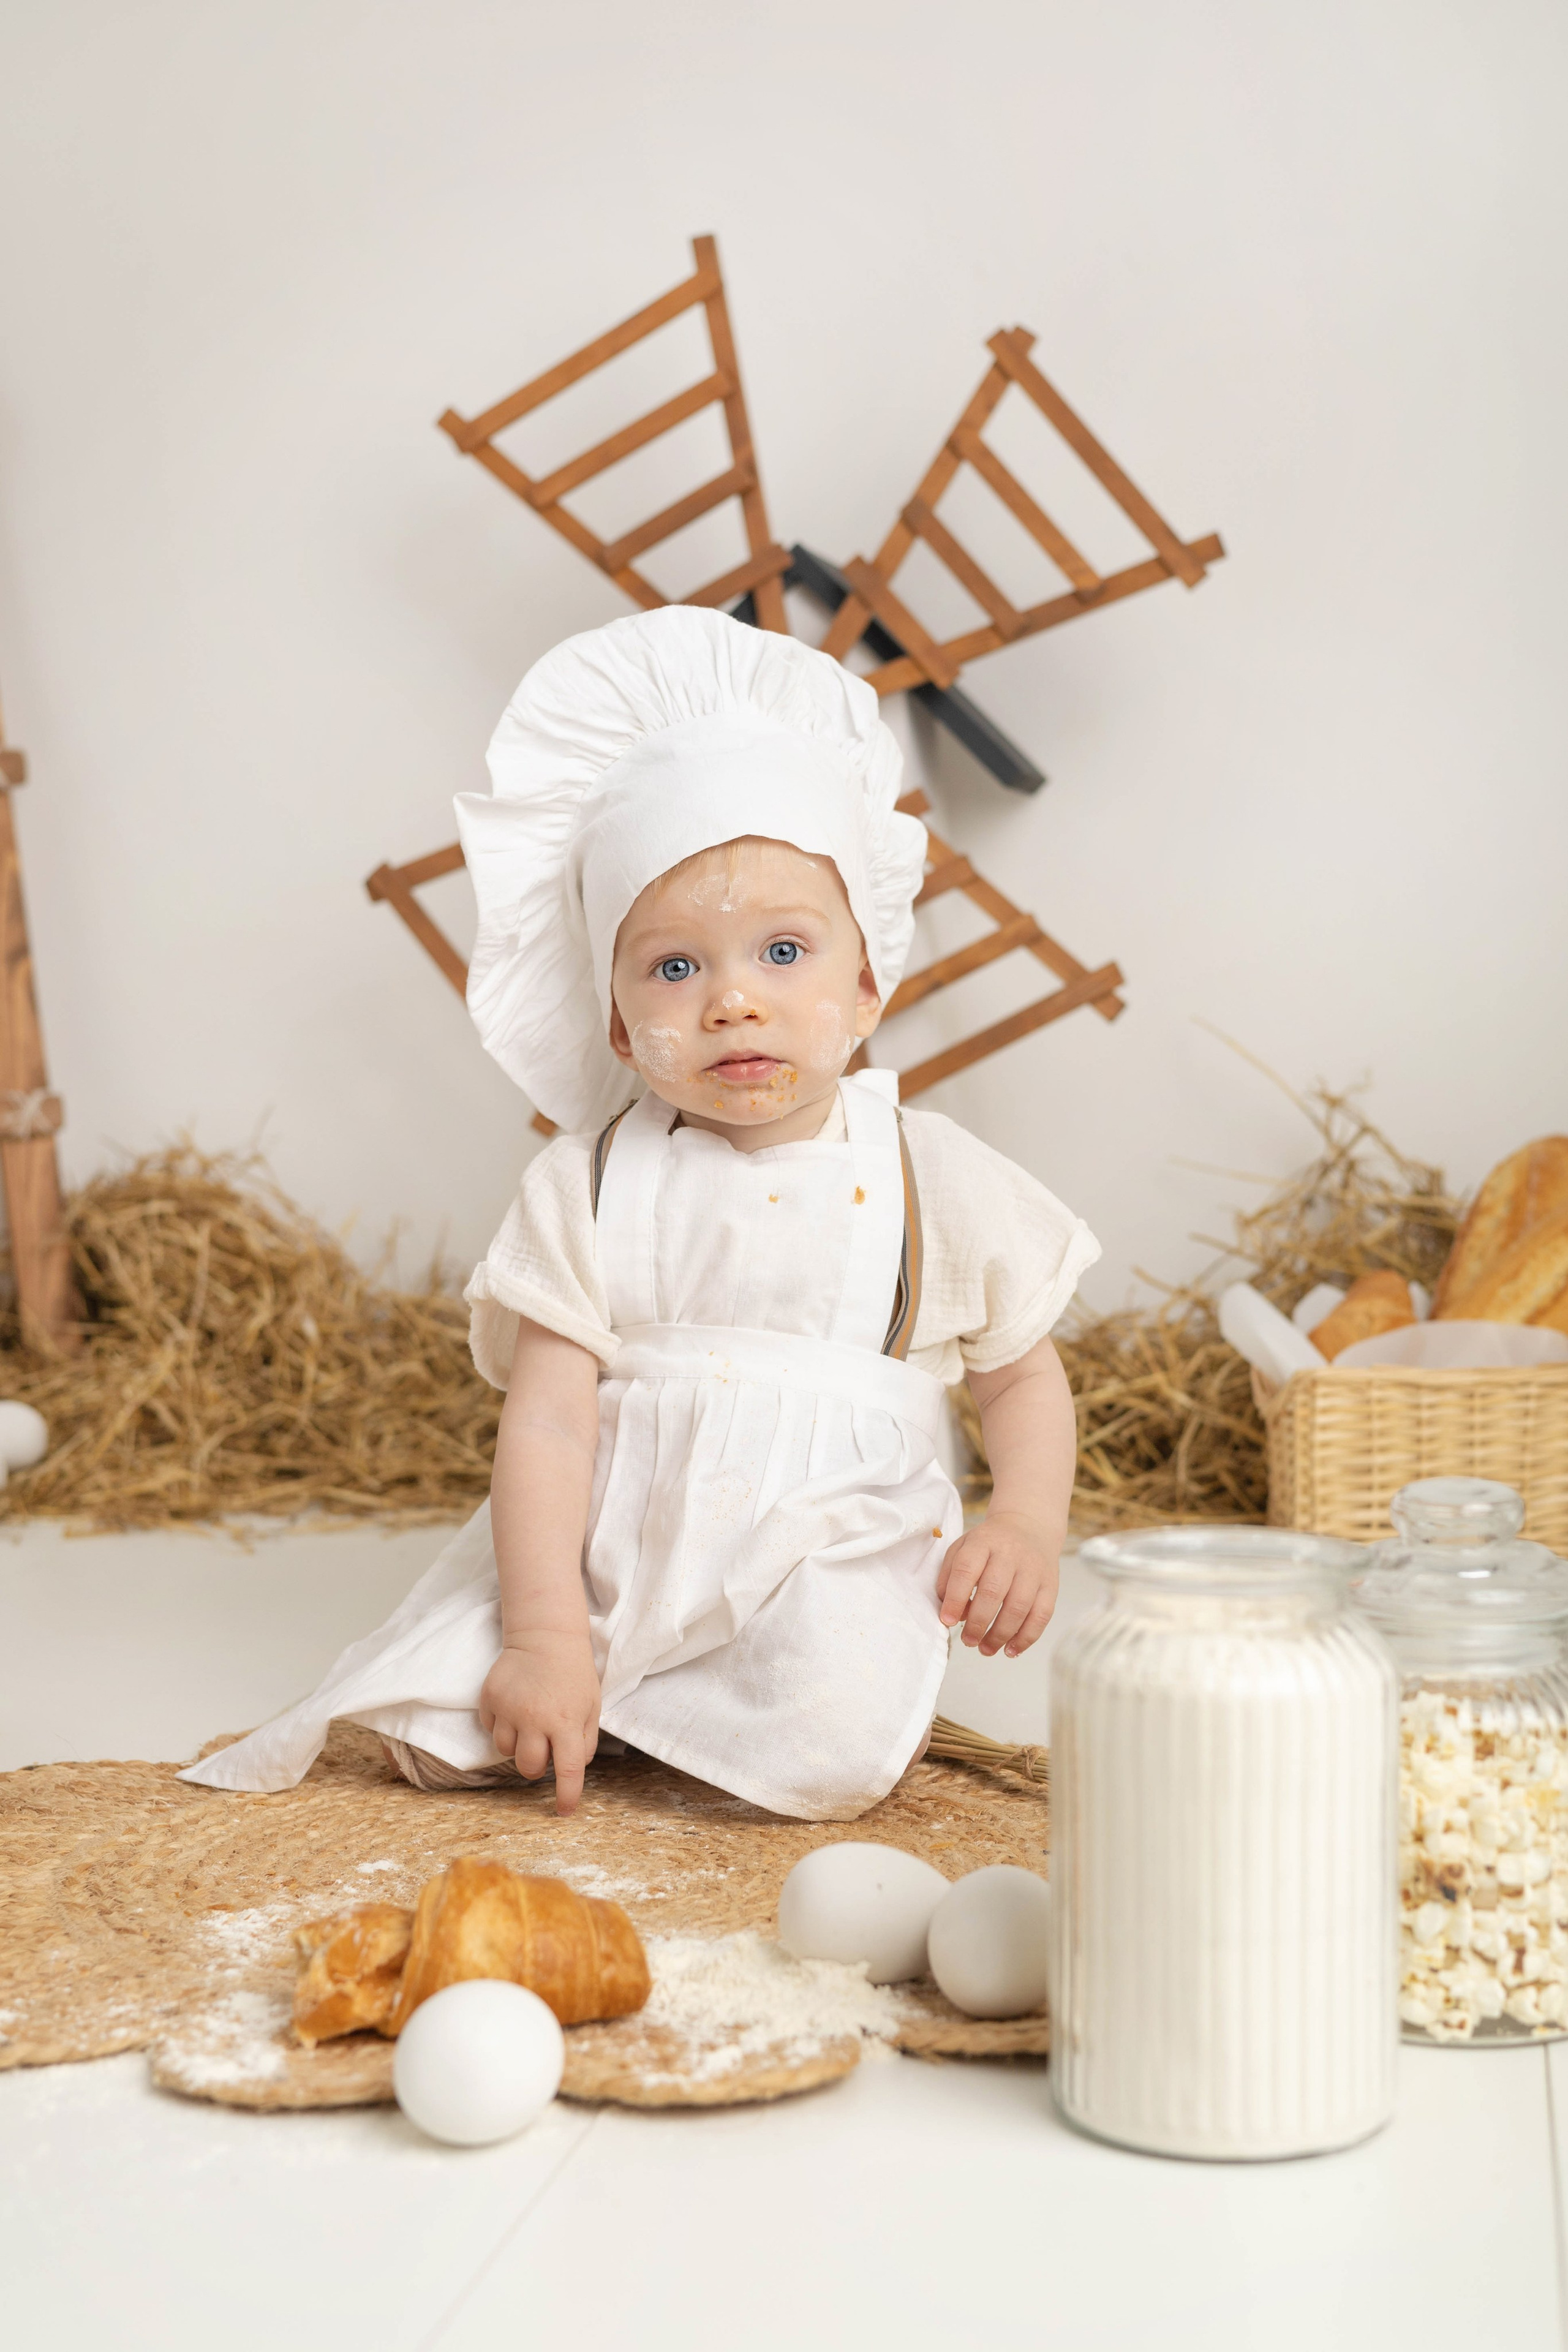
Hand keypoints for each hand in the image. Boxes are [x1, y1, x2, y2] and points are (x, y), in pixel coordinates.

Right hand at [479, 1632, 601, 1813]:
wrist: (545, 1636)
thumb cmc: (574, 1673)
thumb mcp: (592, 1705)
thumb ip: (586, 1740)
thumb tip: (574, 1767)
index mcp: (566, 1722)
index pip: (568, 1770)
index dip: (567, 1796)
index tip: (563, 1811)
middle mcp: (535, 1719)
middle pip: (528, 1768)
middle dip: (536, 1767)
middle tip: (543, 1749)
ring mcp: (508, 1709)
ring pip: (505, 1750)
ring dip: (518, 1745)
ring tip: (529, 1720)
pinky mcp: (489, 1698)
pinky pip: (490, 1727)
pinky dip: (501, 1724)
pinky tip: (514, 1706)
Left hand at [937, 1511, 1058, 1657]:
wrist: (1029, 1526)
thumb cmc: (989, 1545)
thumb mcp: (963, 1547)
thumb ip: (950, 1576)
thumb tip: (950, 1613)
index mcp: (983, 1543)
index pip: (967, 1570)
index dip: (955, 1599)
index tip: (947, 1621)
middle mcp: (1010, 1554)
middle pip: (993, 1591)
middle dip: (978, 1623)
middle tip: (967, 1641)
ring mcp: (1033, 1570)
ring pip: (1019, 1607)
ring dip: (1000, 1635)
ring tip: (985, 1649)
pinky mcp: (1051, 1585)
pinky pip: (1041, 1616)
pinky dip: (1026, 1637)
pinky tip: (1011, 1650)